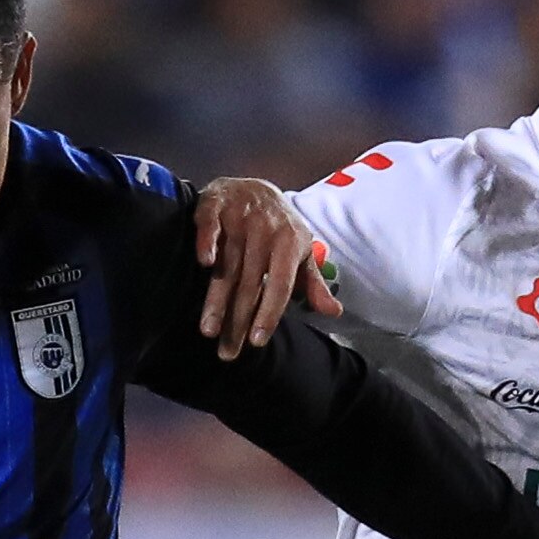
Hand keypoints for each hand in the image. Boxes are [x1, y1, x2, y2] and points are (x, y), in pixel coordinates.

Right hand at [193, 176, 340, 357]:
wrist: (254, 186)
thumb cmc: (279, 227)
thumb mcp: (300, 252)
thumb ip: (312, 283)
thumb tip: (334, 312)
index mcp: (290, 243)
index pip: (280, 285)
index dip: (268, 314)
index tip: (257, 342)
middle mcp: (266, 230)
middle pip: (250, 283)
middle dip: (237, 319)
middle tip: (226, 352)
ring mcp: (240, 216)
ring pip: (227, 264)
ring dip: (216, 297)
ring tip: (207, 329)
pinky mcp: (215, 203)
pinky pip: (210, 224)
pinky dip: (207, 241)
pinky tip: (204, 263)